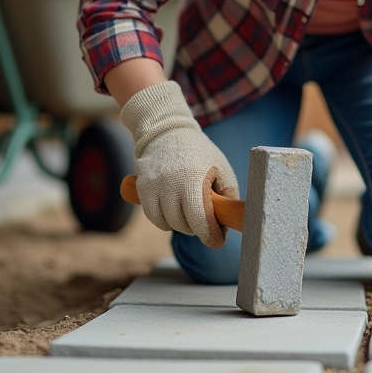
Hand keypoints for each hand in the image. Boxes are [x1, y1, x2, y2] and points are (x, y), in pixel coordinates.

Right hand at [120, 81, 238, 247]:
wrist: (167, 132)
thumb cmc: (200, 153)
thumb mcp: (222, 168)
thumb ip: (228, 195)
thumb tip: (230, 222)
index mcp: (193, 179)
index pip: (200, 220)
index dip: (211, 236)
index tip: (218, 240)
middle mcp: (170, 184)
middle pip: (184, 225)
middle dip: (197, 228)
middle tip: (205, 219)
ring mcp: (153, 187)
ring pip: (167, 224)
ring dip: (181, 224)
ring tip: (189, 211)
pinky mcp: (141, 188)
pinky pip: (153, 217)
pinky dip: (164, 219)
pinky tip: (174, 209)